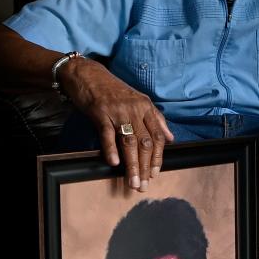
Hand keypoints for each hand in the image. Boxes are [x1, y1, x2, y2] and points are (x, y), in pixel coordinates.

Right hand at [59, 59, 173, 190]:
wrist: (88, 73)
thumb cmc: (113, 89)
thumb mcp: (138, 100)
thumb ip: (156, 118)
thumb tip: (170, 138)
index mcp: (145, 107)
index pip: (157, 136)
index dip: (158, 157)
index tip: (155, 174)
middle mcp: (134, 110)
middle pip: (145, 143)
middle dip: (146, 167)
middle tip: (143, 185)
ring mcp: (117, 111)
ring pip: (129, 142)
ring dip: (132, 164)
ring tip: (132, 182)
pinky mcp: (100, 112)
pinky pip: (107, 134)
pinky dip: (111, 149)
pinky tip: (114, 163)